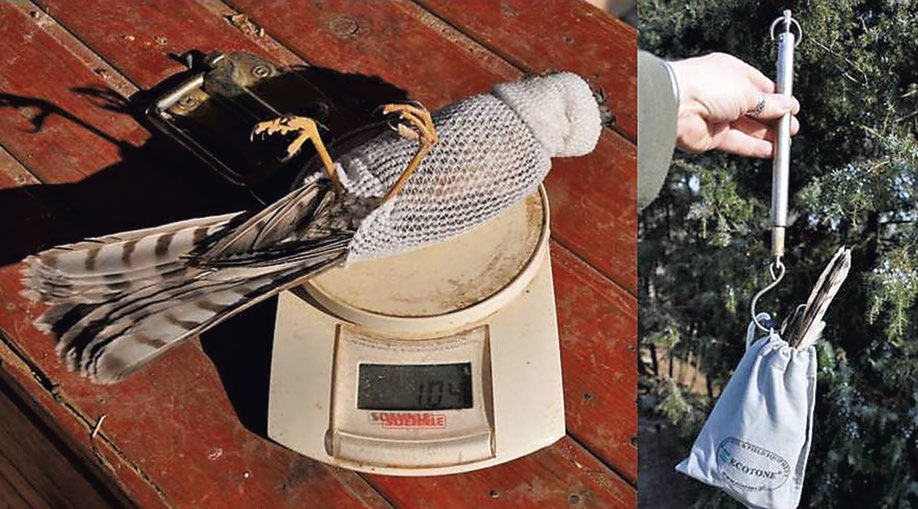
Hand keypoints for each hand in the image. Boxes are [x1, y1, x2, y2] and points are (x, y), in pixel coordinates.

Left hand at [668, 53, 799, 157]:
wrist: (676, 105)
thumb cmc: (708, 86)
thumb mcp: (748, 91)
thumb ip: (769, 102)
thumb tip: (788, 106)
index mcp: (732, 73)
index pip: (761, 85)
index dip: (778, 98)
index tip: (793, 108)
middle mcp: (724, 93)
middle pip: (755, 108)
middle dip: (774, 118)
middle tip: (792, 128)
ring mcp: (717, 116)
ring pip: (747, 127)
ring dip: (767, 135)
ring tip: (786, 141)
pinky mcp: (711, 136)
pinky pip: (737, 142)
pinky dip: (754, 147)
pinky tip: (772, 151)